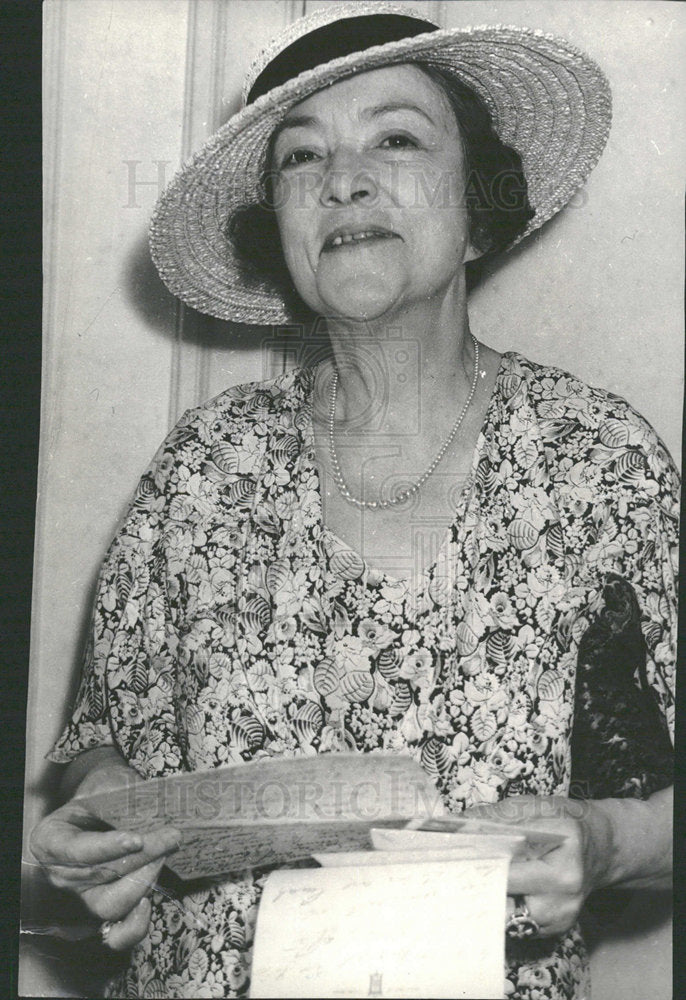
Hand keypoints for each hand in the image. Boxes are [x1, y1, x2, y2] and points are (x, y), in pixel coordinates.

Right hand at [29, 767, 180, 950]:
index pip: (77, 850)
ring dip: (144, 880)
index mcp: (51, 839)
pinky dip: (134, 925)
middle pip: (100, 876)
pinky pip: (116, 933)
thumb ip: (123, 794)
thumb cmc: (104, 792)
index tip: (137, 840)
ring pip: (110, 904)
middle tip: (171, 837)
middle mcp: (61, 873)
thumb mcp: (107, 783)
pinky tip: (149, 903)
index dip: (107, 848)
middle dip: (141, 858)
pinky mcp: (104, 907)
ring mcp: (82, 895)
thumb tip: (157, 808)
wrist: (106, 804)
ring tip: (166, 854)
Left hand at [462, 795, 612, 937]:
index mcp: (564, 841)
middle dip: (474, 878)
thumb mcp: (537, 805)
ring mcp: (563, 911)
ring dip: (483, 900)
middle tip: (442, 871)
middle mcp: (566, 882)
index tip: (447, 852)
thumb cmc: (567, 822)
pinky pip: (517, 925)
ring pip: (508, 914)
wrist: (604, 848)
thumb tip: (457, 824)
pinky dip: (498, 911)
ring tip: (458, 886)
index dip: (476, 853)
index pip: (511, 848)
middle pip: (505, 887)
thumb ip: (497, 814)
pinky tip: (483, 897)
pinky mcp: (557, 928)